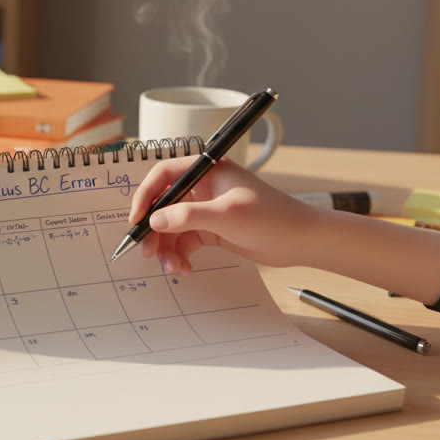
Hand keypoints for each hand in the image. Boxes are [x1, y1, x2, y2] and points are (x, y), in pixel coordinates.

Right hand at [128, 157, 320, 272]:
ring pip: (172, 226)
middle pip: (163, 204)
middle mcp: (204, 187)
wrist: (303, 241)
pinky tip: (185, 268)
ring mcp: (207, 209)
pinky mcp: (212, 229)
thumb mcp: (227, 215)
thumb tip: (153, 222)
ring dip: (167, 247)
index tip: (136, 219)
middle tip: (146, 251)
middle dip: (153, 230)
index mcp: (208, 171)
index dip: (146, 195)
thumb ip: (188, 216)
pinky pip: (185, 241)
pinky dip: (180, 254)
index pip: (164, 175)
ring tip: (173, 268)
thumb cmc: (273, 218)